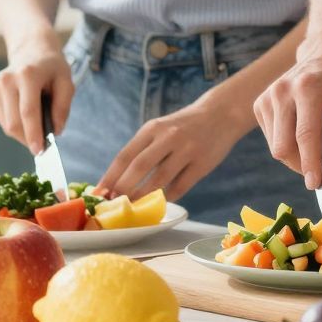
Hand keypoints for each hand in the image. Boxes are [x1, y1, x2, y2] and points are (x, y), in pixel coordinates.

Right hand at [0, 43, 72, 154]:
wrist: (32, 50)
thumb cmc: (52, 68)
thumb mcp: (66, 82)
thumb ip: (63, 107)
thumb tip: (56, 131)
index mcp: (27, 75)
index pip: (28, 111)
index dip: (33, 134)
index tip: (39, 151)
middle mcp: (7, 81)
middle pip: (14, 123)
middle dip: (29, 139)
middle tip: (44, 145)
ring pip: (7, 125)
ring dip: (23, 134)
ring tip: (38, 124)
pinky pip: (3, 120)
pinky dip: (16, 125)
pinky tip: (26, 115)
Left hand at [97, 97, 239, 201]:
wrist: (221, 114)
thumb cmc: (184, 125)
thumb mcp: (161, 128)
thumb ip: (143, 149)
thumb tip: (118, 180)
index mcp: (153, 128)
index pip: (125, 155)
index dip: (110, 176)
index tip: (99, 193)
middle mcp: (168, 137)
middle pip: (139, 167)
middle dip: (123, 189)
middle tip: (114, 204)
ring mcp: (187, 150)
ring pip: (159, 179)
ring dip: (143, 196)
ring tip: (133, 207)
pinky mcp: (202, 164)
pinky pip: (180, 186)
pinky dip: (168, 197)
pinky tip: (161, 201)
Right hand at [254, 51, 321, 189]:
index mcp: (308, 89)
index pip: (305, 136)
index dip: (310, 164)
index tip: (315, 184)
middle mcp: (282, 92)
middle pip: (284, 146)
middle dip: (303, 165)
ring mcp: (267, 97)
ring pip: (276, 146)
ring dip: (296, 156)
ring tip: (317, 141)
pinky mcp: (259, 104)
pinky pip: (271, 139)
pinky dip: (287, 145)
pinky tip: (302, 132)